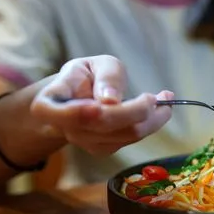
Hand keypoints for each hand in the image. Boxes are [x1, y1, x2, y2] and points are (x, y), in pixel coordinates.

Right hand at [30, 55, 172, 154]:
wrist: (80, 97)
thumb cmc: (86, 76)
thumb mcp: (95, 64)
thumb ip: (106, 76)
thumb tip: (111, 99)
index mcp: (49, 104)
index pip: (60, 114)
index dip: (83, 113)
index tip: (107, 104)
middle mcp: (65, 128)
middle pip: (105, 125)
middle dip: (138, 109)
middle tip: (162, 95)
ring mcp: (84, 143)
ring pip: (125, 135)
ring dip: (152, 117)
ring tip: (165, 98)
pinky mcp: (103, 149)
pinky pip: (132, 139)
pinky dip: (150, 124)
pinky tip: (157, 109)